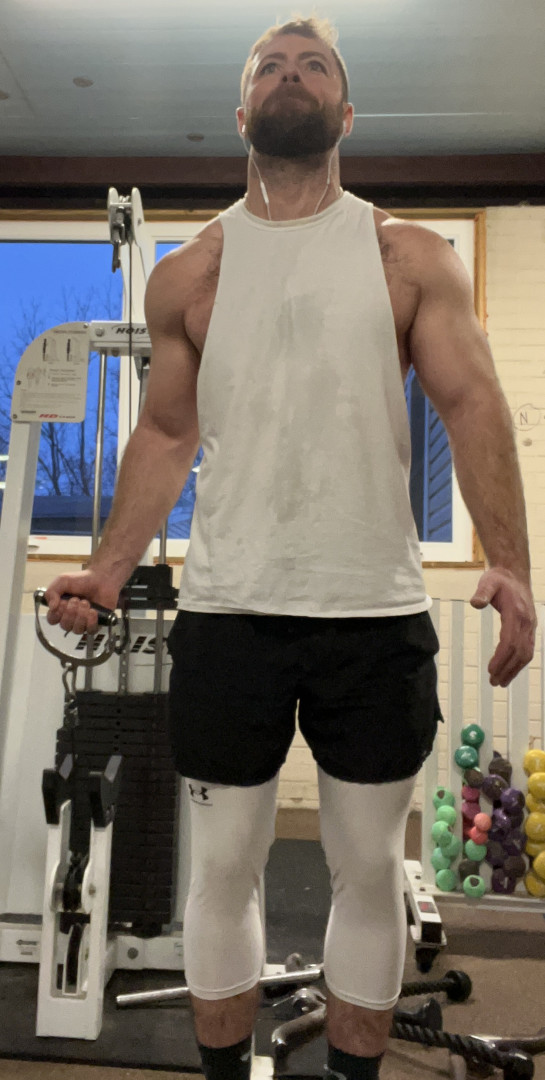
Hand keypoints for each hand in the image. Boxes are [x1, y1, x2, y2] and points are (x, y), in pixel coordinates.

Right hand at [45, 569, 120, 635]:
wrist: (101, 579)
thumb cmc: (81, 580)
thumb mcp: (62, 581)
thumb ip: (52, 591)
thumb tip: (52, 607)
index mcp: (60, 609)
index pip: (52, 620)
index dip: (56, 613)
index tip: (63, 602)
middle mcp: (70, 618)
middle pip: (64, 626)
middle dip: (70, 612)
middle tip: (76, 599)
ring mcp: (83, 622)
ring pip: (77, 630)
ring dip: (81, 615)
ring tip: (85, 602)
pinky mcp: (95, 624)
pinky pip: (90, 631)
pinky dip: (91, 621)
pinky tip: (93, 611)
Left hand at [470, 567, 536, 687]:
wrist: (514, 574)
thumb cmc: (498, 579)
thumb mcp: (488, 582)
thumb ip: (482, 592)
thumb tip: (475, 603)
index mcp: (516, 613)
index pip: (510, 641)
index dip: (501, 657)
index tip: (490, 670)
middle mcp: (526, 622)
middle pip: (519, 651)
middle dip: (507, 669)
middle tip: (493, 683)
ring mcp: (530, 626)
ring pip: (526, 653)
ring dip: (514, 670)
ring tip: (500, 682)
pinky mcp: (530, 628)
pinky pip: (528, 649)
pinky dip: (519, 663)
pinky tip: (509, 671)